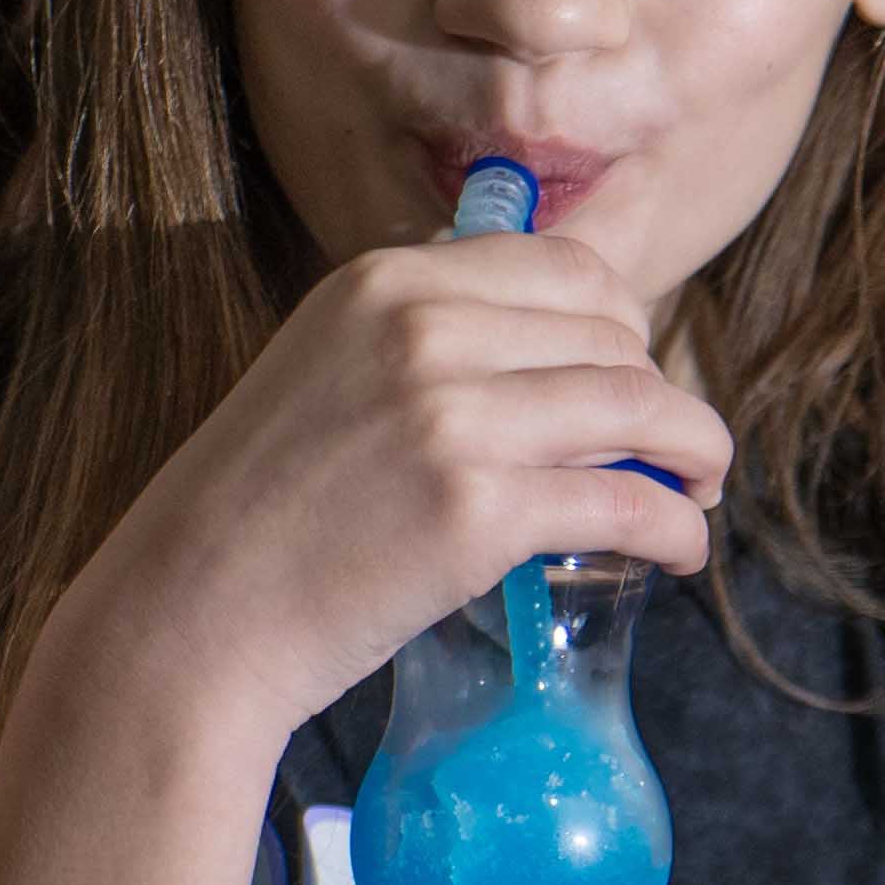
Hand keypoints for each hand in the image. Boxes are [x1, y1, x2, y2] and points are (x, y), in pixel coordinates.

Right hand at [55, 224, 734, 744]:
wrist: (189, 616)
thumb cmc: (261, 512)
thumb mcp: (328, 369)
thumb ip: (425, 340)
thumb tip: (556, 348)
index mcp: (389, 280)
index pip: (570, 268)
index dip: (624, 327)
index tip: (632, 378)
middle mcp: (423, 329)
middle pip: (617, 338)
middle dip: (662, 396)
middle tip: (674, 453)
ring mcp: (453, 418)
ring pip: (643, 411)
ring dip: (694, 455)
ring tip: (695, 494)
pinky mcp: (478, 512)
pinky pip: (630, 503)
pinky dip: (678, 528)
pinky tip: (682, 553)